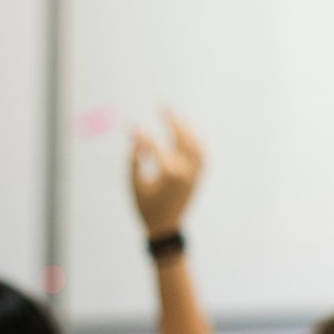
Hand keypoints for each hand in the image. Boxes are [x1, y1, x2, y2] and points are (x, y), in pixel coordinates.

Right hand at [130, 109, 204, 237]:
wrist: (165, 227)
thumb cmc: (146, 206)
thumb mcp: (135, 184)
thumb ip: (134, 160)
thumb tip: (137, 140)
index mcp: (169, 172)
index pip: (154, 145)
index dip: (141, 135)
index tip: (131, 127)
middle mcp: (185, 171)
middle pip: (181, 139)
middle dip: (172, 121)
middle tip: (164, 107)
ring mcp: (195, 174)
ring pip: (195, 145)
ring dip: (186, 129)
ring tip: (176, 117)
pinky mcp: (199, 178)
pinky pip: (202, 156)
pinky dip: (198, 143)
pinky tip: (191, 134)